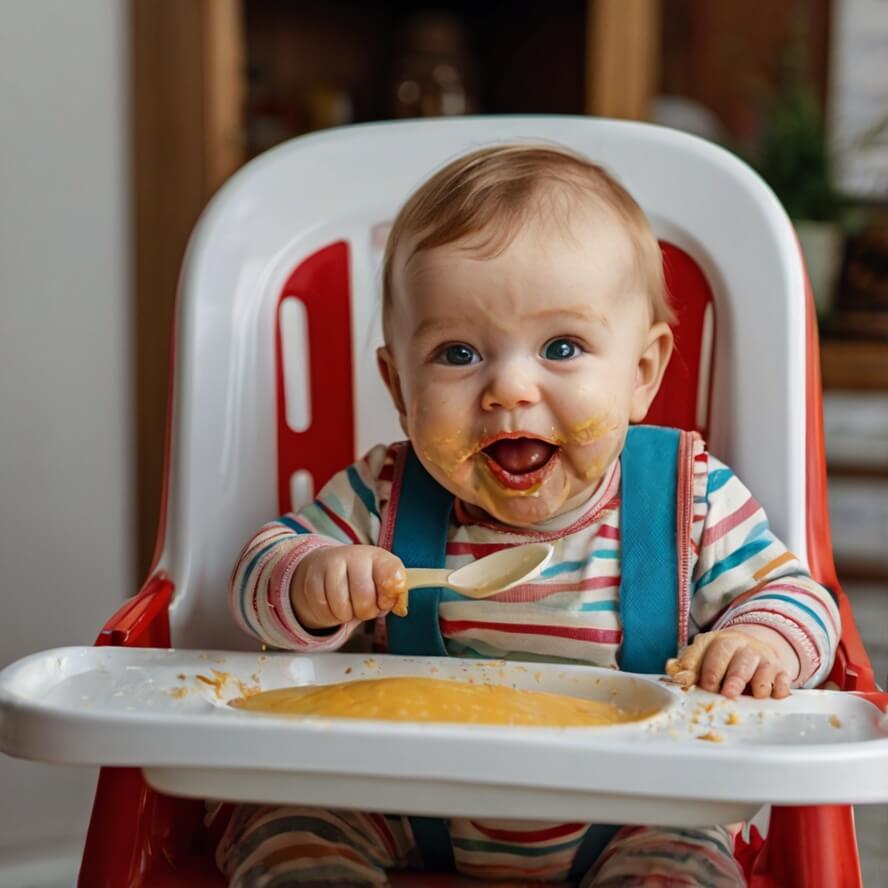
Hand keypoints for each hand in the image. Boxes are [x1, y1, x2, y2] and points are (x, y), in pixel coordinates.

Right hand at [290, 545, 406, 629]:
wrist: (328, 566)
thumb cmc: (363, 580)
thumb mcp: (382, 583)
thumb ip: (394, 595)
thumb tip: (400, 609)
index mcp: (379, 557)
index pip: (392, 575)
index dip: (389, 596)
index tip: (385, 601)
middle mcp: (356, 555)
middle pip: (364, 597)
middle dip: (366, 611)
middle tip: (364, 608)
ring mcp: (332, 564)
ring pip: (341, 606)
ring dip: (346, 615)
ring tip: (348, 607)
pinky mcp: (312, 576)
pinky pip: (322, 607)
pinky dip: (329, 615)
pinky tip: (333, 606)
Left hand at [665, 626, 798, 698]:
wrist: (759, 648)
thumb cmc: (725, 659)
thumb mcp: (706, 657)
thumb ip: (689, 666)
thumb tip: (674, 673)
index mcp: (717, 640)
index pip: (704, 647)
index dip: (695, 663)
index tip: (689, 680)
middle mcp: (740, 645)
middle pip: (731, 654)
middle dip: (726, 673)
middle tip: (722, 691)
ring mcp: (762, 657)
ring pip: (759, 666)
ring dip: (754, 681)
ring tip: (750, 695)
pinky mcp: (781, 671)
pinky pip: (782, 679)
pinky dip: (779, 688)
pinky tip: (773, 695)